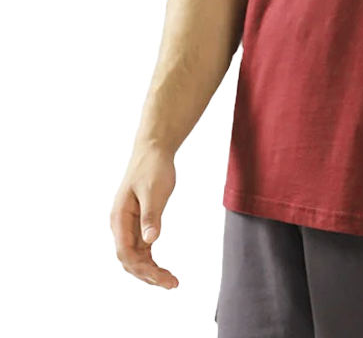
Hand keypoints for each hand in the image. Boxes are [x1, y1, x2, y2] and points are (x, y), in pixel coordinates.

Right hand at [110, 144, 178, 288]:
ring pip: (135, 256)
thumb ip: (151, 216)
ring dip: (150, 270)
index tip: (162, 278)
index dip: (143, 269)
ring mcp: (128, 224)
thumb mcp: (154, 191)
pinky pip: (141, 247)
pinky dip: (150, 260)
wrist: (153, 150)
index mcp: (119, 218)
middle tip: (172, 283)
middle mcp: (120, 224)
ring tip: (170, 281)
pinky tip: (162, 268)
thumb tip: (150, 241)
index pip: (126, 253)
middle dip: (148, 275)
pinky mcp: (138, 222)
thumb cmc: (153, 168)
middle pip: (129, 260)